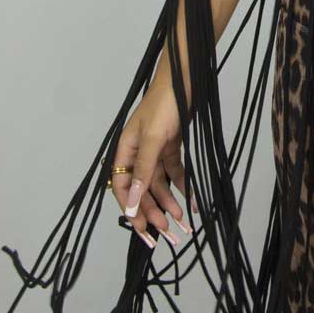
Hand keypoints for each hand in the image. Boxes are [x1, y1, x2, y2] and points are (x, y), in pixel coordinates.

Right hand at [109, 65, 194, 251]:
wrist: (184, 80)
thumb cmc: (164, 104)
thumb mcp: (152, 139)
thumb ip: (142, 170)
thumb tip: (130, 201)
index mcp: (125, 150)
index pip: (121, 187)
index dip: (131, 209)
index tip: (143, 230)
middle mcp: (137, 153)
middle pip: (140, 190)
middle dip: (152, 212)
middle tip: (167, 232)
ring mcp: (155, 151)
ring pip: (158, 185)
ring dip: (169, 203)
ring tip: (182, 221)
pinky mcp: (171, 148)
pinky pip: (174, 173)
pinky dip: (182, 187)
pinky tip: (192, 201)